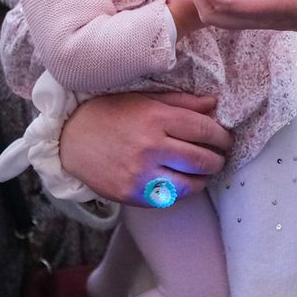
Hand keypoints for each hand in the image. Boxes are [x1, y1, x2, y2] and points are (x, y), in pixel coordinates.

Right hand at [58, 91, 232, 204]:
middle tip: (220, 156)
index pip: (204, 130)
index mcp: (155, 118)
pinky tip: (182, 181)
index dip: (221, 136)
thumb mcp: (144, 99)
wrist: (70, 140)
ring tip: (205, 172)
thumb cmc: (110, 114)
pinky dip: (182, 190)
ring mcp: (141, 174)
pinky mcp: (133, 194)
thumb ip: (181, 102)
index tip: (225, 138)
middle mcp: (150, 147)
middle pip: (202, 160)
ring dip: (204, 179)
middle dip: (218, 159)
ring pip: (190, 184)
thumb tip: (214, 104)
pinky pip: (170, 197)